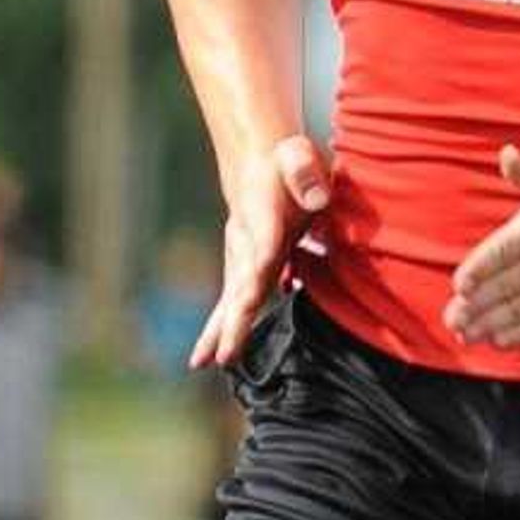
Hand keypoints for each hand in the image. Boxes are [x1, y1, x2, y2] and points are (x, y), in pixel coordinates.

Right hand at [192, 133, 332, 368]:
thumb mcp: (299, 157)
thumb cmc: (286, 160)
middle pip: (240, 285)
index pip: (264, 250)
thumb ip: (306, 174)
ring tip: (201, 362)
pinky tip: (211, 355)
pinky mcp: (242, 266)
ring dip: (218, 331)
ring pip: (229, 299)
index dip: (259, 274)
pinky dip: (222, 326)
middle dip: (233, 320)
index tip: (250, 301)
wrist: (257, 160)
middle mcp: (245, 242)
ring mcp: (240, 255)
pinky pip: (232, 300)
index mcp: (262, 217)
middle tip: (224, 354)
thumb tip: (318, 200)